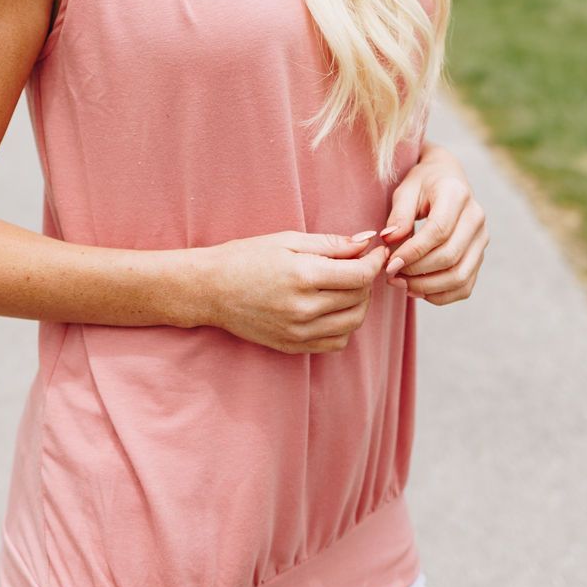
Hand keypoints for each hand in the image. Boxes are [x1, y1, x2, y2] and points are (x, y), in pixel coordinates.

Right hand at [199, 230, 388, 353]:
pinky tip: (333, 308)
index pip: (360, 275)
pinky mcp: (293, 346)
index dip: (375, 262)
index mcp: (303, 276)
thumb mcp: (287, 240)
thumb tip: (366, 243)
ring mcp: (298, 332)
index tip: (377, 252)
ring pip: (353, 323)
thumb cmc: (245, 257)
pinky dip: (344, 326)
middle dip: (367, 279)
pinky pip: (336, 342)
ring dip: (359, 303)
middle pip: (360, 298)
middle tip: (358, 264)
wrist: (209, 290)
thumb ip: (330, 244)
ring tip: (347, 286)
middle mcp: (303, 309)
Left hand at [379, 144, 488, 304]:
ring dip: (428, 287)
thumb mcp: (406, 190)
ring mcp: (481, 239)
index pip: (438, 231)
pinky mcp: (479, 255)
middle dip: (417, 272)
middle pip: (450, 256)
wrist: (447, 178)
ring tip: (402, 284)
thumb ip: (399, 215)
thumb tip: (389, 240)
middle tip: (391, 275)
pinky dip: (441, 295)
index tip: (389, 263)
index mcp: (457, 194)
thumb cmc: (422, 183)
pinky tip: (418, 290)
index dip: (413, 251)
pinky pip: (465, 286)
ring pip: (460, 276)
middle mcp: (476, 217)